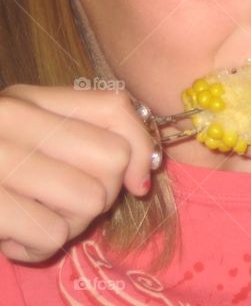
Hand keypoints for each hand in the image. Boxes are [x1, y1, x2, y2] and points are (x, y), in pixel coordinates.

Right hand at [0, 85, 155, 262]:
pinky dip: (38, 248)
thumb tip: (141, 176)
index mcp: (26, 98)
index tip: (134, 180)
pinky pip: (51, 233)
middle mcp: (10, 118)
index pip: (115, 106)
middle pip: (111, 158)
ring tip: (33, 221)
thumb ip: (85, 140)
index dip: (139, 148)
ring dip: (68, 226)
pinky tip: (12, 240)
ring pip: (89, 199)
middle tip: (62, 204)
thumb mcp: (26, 141)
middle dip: (101, 195)